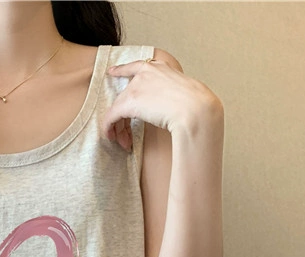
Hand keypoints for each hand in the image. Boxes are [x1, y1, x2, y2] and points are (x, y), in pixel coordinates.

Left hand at [103, 53, 222, 149]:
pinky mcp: (128, 102)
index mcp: (160, 68)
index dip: (121, 70)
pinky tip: (111, 137)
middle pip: (125, 96)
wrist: (194, 109)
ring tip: (123, 142)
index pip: (136, 66)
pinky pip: (111, 117)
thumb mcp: (183, 93)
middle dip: (123, 118)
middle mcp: (145, 73)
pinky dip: (109, 128)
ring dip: (119, 128)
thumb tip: (167, 107)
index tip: (111, 71)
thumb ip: (170, 95)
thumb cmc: (195, 106)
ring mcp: (136, 86)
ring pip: (118, 108)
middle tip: (124, 136)